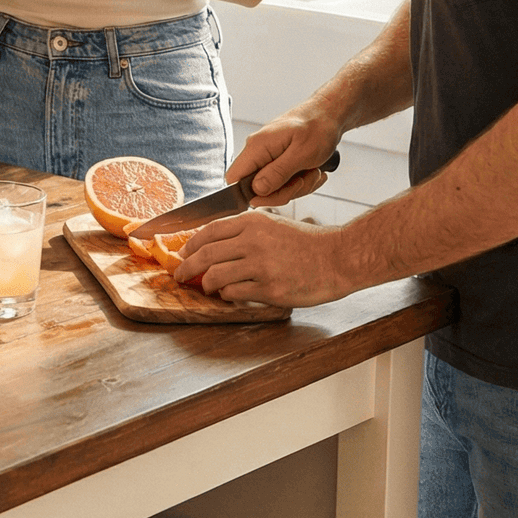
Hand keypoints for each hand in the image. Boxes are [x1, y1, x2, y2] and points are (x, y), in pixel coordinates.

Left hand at [179, 209, 345, 306]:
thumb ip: (245, 231)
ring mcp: (261, 266)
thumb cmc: (307, 243)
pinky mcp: (270, 289)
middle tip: (179, 275)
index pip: (209, 231)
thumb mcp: (273, 225)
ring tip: (206, 287)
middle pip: (205, 254)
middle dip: (186, 266)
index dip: (189, 244)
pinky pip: (234, 293)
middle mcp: (253, 241)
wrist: (338, 258)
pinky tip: (229, 294)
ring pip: (215, 275)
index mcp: (252, 222)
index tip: (181, 253)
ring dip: (206, 284)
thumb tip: (213, 244)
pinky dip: (226, 295)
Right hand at [225, 110, 340, 204]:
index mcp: (257, 147)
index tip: (276, 195)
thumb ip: (277, 173)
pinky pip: (283, 182)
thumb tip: (256, 191)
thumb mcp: (302, 153)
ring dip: (297, 187)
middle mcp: (257, 151)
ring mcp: (267, 156)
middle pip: (256, 188)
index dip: (249, 195)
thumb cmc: (318, 127)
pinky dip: (300, 182)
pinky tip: (313, 171)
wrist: (329, 112)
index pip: (234, 178)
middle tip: (304, 181)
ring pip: (272, 188)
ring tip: (314, 172)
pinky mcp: (277, 160)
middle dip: (283, 192)